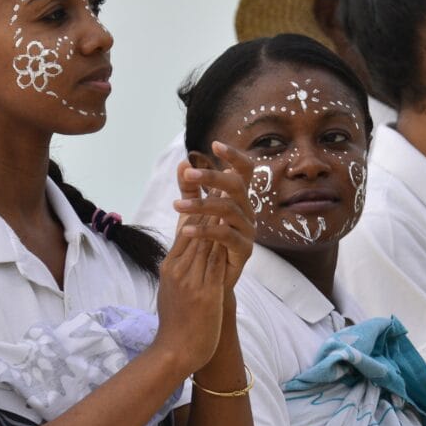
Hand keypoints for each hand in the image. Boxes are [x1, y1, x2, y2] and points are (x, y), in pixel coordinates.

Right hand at [153, 172, 229, 372]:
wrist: (175, 351)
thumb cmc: (178, 324)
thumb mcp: (174, 290)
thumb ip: (182, 267)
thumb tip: (189, 250)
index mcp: (170, 267)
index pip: (182, 227)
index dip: (189, 199)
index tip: (194, 175)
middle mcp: (177, 269)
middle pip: (190, 226)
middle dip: (199, 194)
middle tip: (207, 167)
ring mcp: (189, 280)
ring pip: (202, 238)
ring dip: (212, 209)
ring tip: (221, 187)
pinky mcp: (203, 292)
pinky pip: (213, 260)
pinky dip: (219, 238)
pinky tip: (228, 222)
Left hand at [171, 142, 256, 288]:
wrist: (211, 280)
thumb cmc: (204, 243)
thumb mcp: (194, 212)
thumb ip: (190, 189)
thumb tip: (184, 163)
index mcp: (239, 198)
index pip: (245, 171)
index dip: (234, 156)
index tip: (215, 145)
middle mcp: (247, 211)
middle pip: (236, 186)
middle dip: (212, 178)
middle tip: (189, 175)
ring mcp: (248, 230)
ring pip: (229, 210)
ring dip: (201, 205)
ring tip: (176, 207)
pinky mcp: (244, 250)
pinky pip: (226, 236)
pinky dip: (205, 231)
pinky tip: (186, 230)